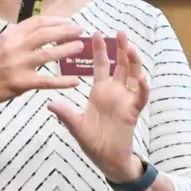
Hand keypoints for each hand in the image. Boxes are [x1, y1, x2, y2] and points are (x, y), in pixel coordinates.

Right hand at [0, 16, 86, 114]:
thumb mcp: (2, 44)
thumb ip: (21, 36)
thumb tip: (44, 28)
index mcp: (10, 35)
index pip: (37, 22)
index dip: (56, 21)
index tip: (70, 22)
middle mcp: (14, 47)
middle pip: (45, 34)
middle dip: (65, 31)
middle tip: (80, 31)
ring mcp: (18, 65)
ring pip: (48, 54)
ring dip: (67, 50)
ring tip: (80, 47)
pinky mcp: (21, 83)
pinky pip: (46, 81)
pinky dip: (62, 81)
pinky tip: (75, 81)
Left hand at [51, 30, 151, 179]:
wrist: (107, 159)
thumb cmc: (93, 141)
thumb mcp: (76, 126)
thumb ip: (65, 114)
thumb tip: (49, 104)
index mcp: (100, 91)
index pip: (101, 65)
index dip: (100, 50)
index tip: (96, 33)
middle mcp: (115, 92)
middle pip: (121, 65)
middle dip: (122, 49)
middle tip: (121, 32)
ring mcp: (125, 100)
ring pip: (133, 77)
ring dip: (134, 63)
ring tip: (131, 49)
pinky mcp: (133, 111)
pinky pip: (139, 97)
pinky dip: (141, 88)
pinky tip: (140, 78)